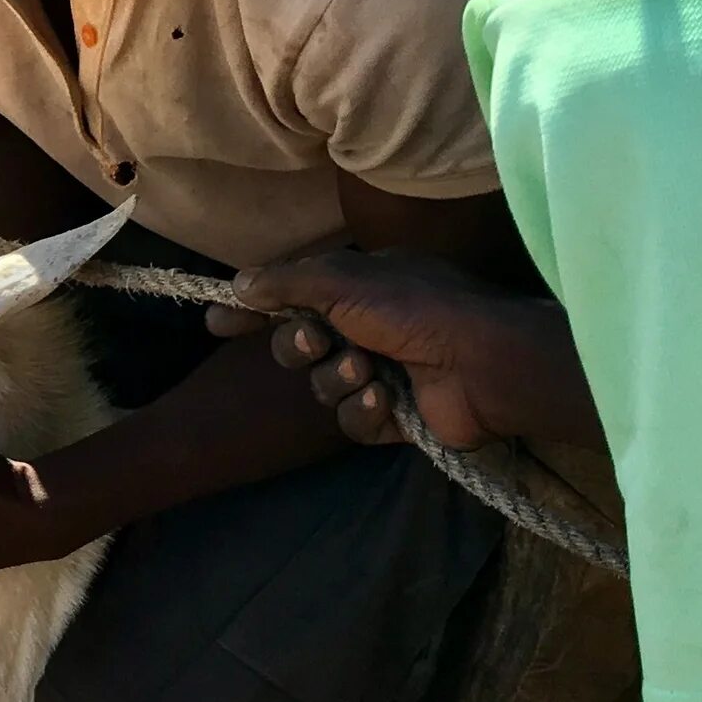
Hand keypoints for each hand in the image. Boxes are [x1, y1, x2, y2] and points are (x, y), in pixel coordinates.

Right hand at [210, 249, 593, 449]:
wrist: (485, 364)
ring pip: (323, 386)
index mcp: (360, 289)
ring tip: (367, 371)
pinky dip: (364, 410)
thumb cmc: (416, 309)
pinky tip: (386, 400)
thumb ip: (287, 281)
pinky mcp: (394, 417)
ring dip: (337, 379)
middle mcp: (368, 328)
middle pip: (298, 345)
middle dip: (299, 347)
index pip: (291, 297)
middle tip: (317, 342)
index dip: (253, 311)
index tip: (217, 325)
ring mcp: (383, 374)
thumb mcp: (344, 281)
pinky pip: (352, 421)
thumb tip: (238, 282)